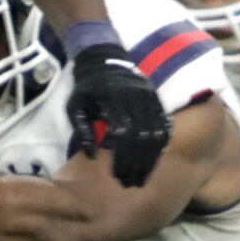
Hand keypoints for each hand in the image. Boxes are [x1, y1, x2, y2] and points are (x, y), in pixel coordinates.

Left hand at [67, 43, 168, 186]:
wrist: (102, 57)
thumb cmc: (86, 86)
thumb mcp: (75, 105)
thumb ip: (81, 129)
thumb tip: (91, 156)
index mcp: (113, 97)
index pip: (123, 132)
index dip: (121, 156)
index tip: (116, 175)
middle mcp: (135, 96)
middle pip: (142, 136)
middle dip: (137, 162)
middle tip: (130, 183)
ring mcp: (149, 96)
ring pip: (156, 133)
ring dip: (150, 158)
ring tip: (142, 177)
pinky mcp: (156, 98)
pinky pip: (164, 125)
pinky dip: (161, 146)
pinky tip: (154, 161)